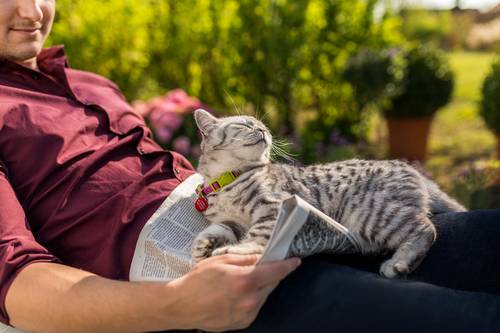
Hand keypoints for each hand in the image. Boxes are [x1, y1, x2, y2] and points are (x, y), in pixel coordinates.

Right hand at [164, 254, 300, 331]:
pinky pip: (255, 307)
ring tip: (242, 282)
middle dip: (270, 274)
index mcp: (245, 280)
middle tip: (261, 267)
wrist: (181, 306)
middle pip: (272, 283)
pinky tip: (237, 295)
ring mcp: (248, 314)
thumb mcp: (221, 261)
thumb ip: (245, 259)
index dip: (288, 265)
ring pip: (264, 296)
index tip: (295, 261)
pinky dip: (252, 299)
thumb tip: (262, 258)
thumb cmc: (197, 280)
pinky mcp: (243, 323)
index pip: (276, 271)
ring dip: (260, 287)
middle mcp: (250, 300)